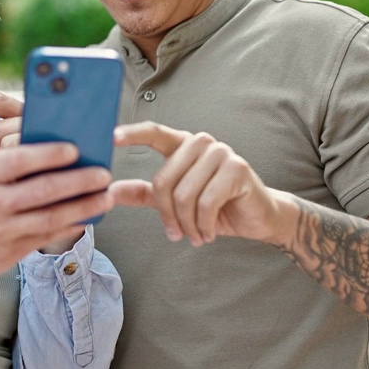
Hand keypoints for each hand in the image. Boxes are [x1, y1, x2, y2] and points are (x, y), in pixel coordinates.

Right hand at [0, 142, 112, 304]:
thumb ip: (0, 158)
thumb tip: (42, 141)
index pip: (19, 159)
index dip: (50, 153)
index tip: (75, 148)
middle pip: (43, 189)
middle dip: (79, 181)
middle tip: (103, 174)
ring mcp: (1, 230)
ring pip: (51, 216)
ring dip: (84, 206)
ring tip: (105, 197)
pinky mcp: (10, 252)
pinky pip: (47, 236)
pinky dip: (71, 227)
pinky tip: (87, 218)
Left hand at [111, 122, 289, 246]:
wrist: (257, 218)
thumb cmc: (216, 207)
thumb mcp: (174, 202)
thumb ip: (144, 194)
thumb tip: (111, 191)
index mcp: (183, 145)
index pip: (154, 133)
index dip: (133, 134)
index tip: (111, 137)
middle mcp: (201, 143)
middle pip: (164, 179)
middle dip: (167, 215)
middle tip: (177, 234)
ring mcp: (221, 153)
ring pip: (184, 194)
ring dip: (187, 224)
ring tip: (196, 235)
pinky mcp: (237, 168)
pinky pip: (206, 203)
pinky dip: (203, 225)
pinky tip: (208, 233)